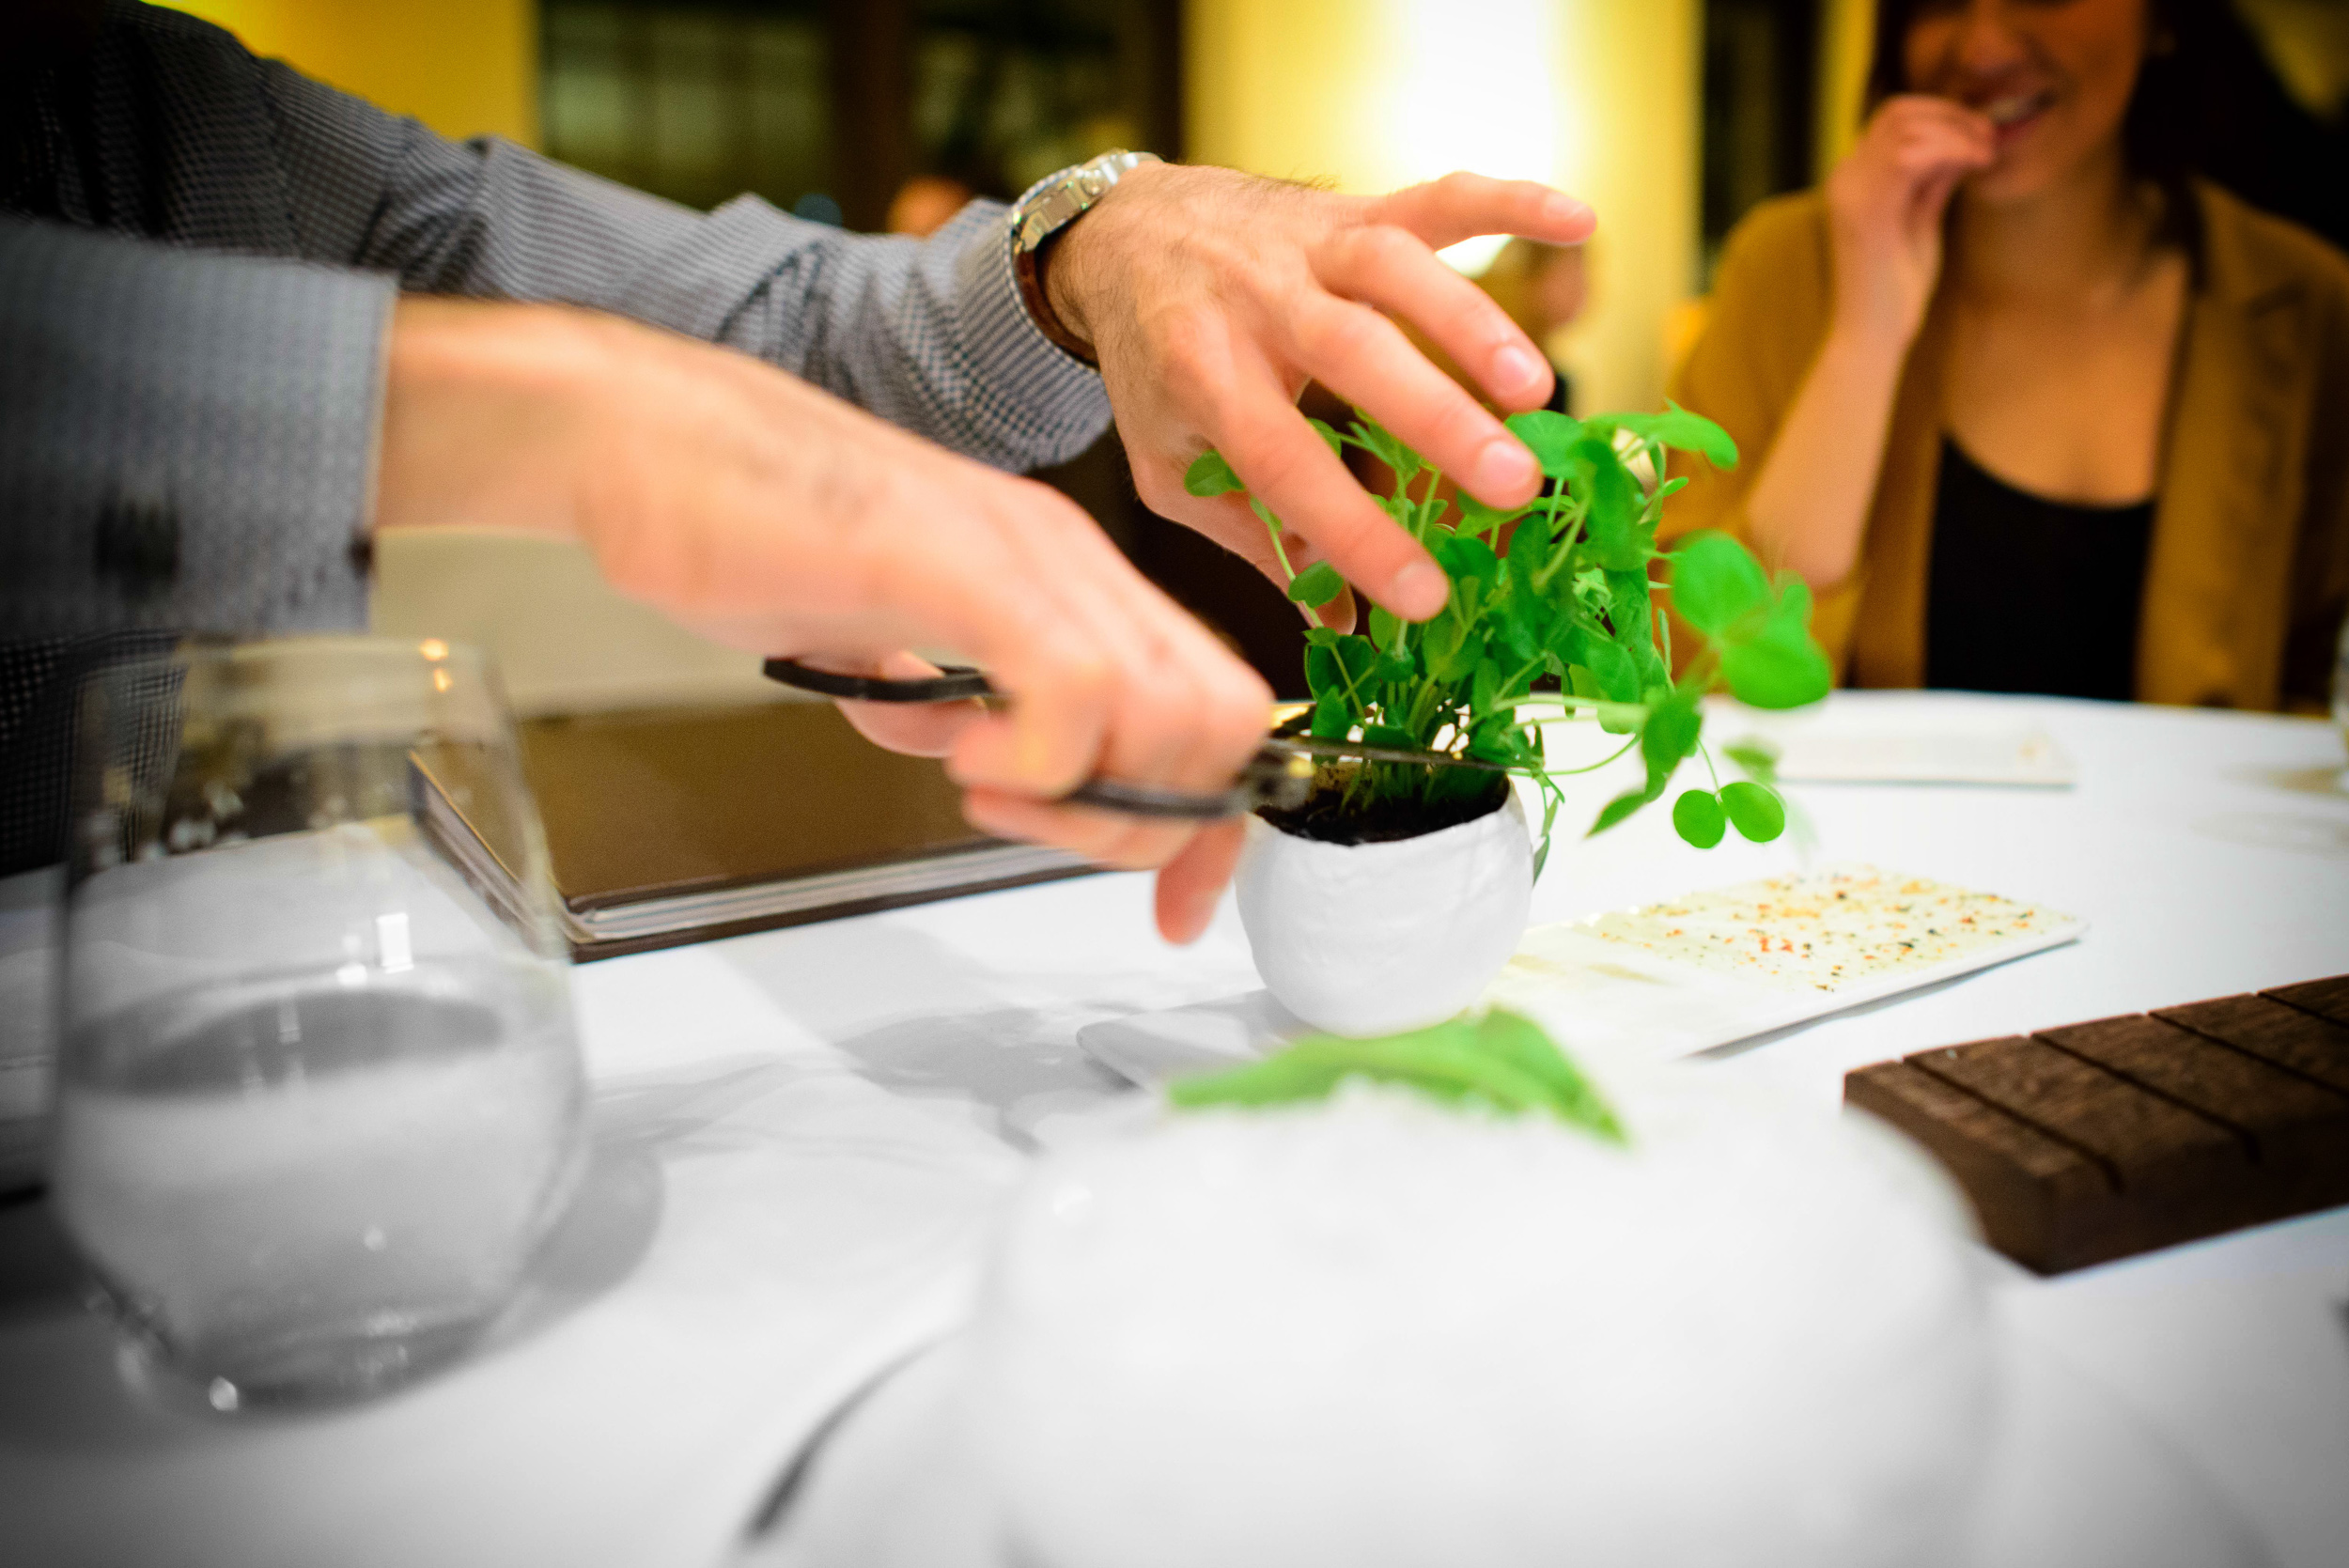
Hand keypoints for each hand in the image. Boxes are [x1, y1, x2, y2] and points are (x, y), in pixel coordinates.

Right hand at [376, 298, 1271, 942]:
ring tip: (985, 782)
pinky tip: (957, 753)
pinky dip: (1038, 758)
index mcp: (1065, 574)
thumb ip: (948, 691)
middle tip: (1040, 825)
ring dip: (1089, 795)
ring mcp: (1024, 555)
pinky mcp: (959, 563)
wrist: (642, 440)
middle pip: (1221, 720)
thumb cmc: (745, 522)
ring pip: (1168, 712)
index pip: (1212, 704)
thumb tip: (968, 750)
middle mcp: (1068, 558)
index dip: (1210, 821)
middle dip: (1153, 821)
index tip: (1173, 904)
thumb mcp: (883, 636)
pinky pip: (1072, 688)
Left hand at [1043, 166, 1598, 626]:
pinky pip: (1436, 197)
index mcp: (1205, 376)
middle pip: (1354, 355)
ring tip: (1533, 393)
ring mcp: (1314, 247)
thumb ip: (1250, 535)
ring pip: (1398, 270)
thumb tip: (1337, 619)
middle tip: (1513, 488)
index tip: (1424, 596)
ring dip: (1472, 324)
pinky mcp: (1358, 210)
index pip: (1283, 462)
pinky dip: (1508, 202)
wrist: (1125, 233)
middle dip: (1438, 421)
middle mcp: (1260, 303)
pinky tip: (1577, 222)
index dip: (1354, 533)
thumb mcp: (1171, 462)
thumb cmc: (1160, 364)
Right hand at [1824, 95, 1994, 346]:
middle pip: (1898, 111)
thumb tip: (1963, 142)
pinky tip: (1976, 163)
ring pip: (1904, 124)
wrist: (1872, 338)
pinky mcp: (1865, 210)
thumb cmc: (1897, 291)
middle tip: (1990, 138)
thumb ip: (1934, 182)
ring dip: (1955, 129)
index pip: (1894, 118)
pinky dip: (1951, 148)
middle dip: (1953, 115)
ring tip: (1986, 153)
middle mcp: (1844, 178)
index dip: (1943, 113)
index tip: (1981, 134)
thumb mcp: (1922, 223)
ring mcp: (1850, 192)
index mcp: (1854, 180)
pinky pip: (1909, 155)